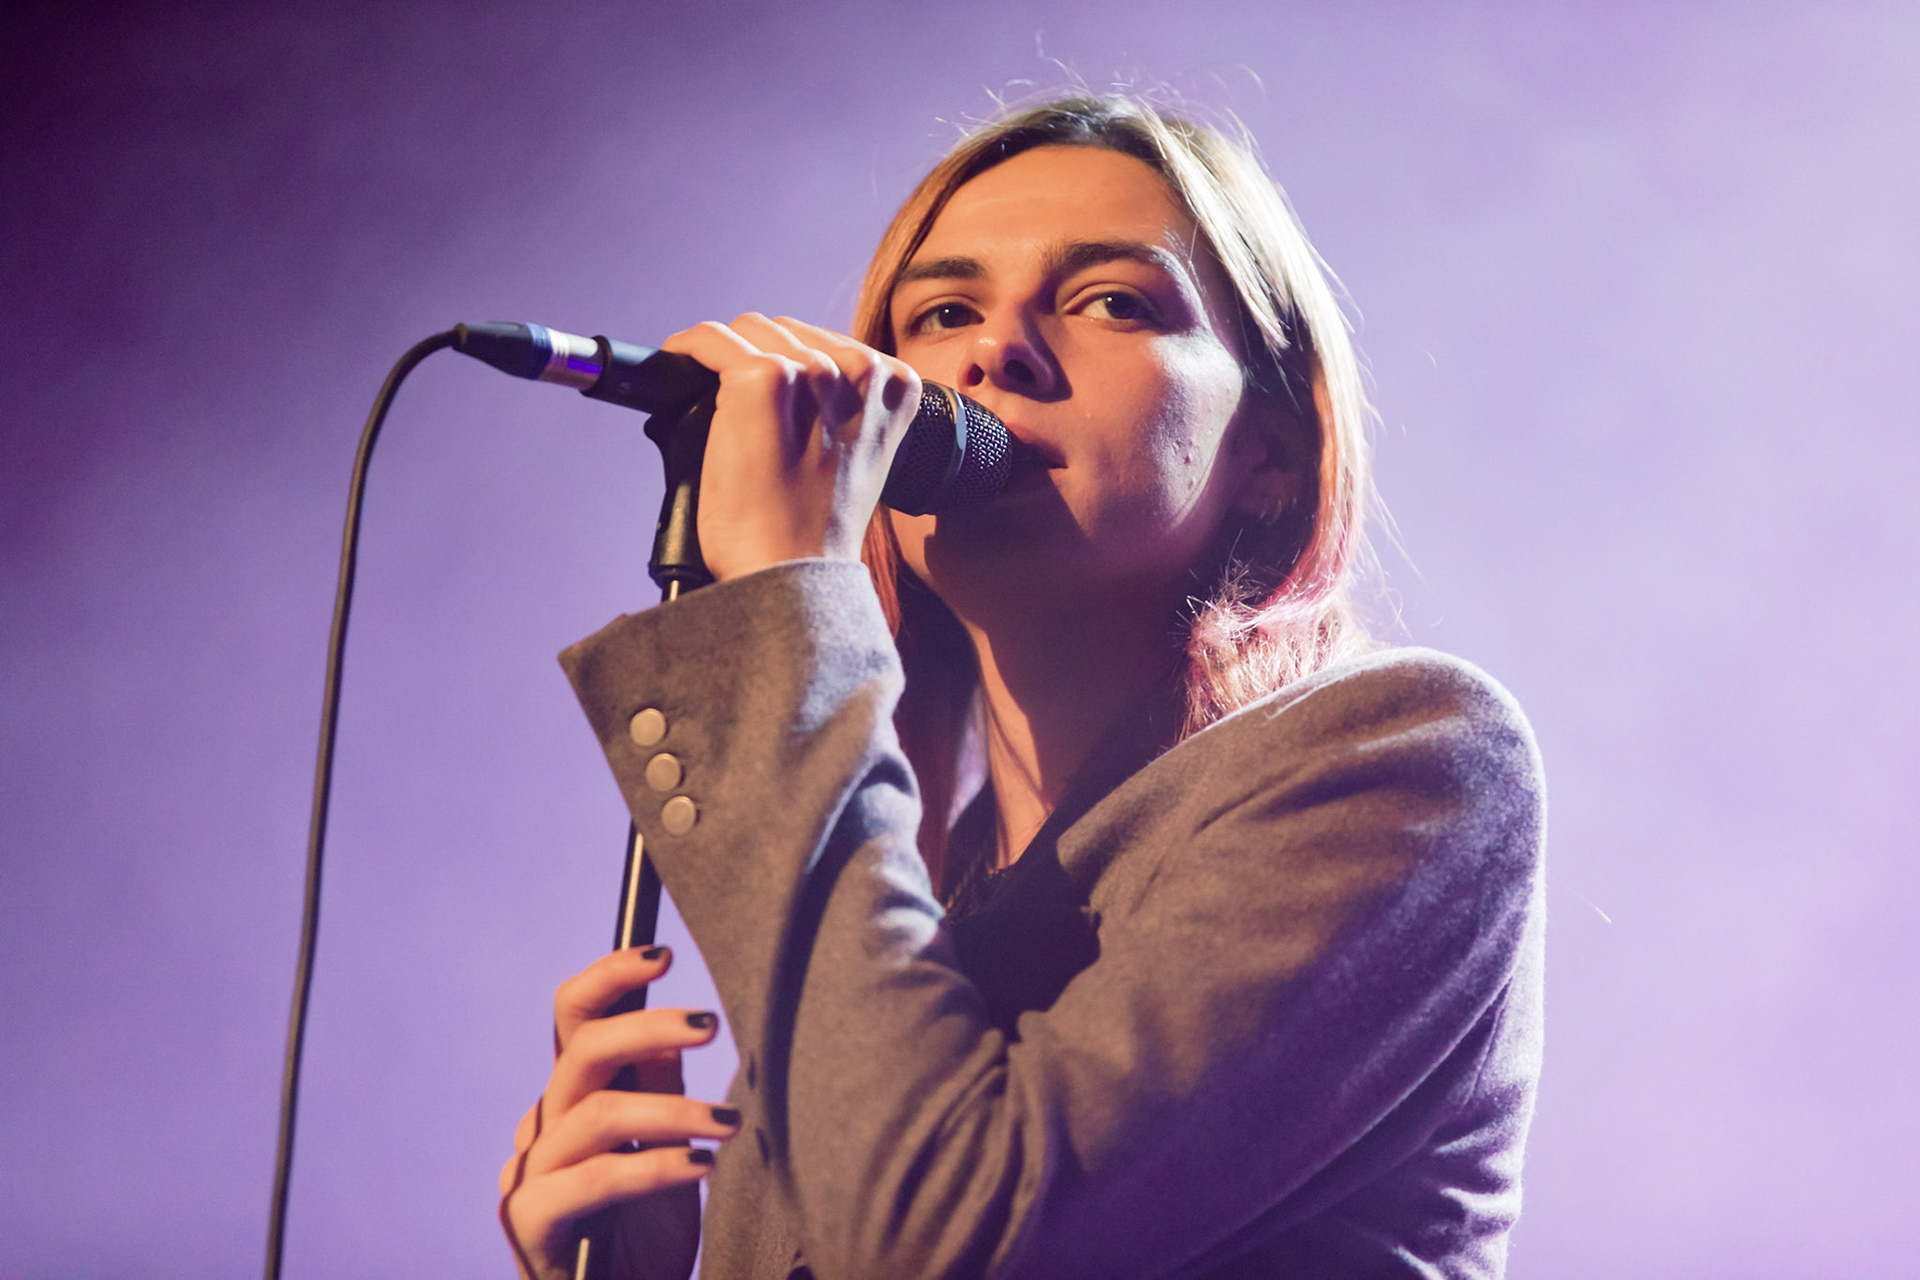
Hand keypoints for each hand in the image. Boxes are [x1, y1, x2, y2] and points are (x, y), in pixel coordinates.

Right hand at [499, 946, 737, 1279]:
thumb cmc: (647, 1233)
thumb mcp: (669, 1147)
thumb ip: (660, 1086)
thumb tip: (680, 1023)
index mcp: (572, 1096)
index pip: (575, 1015)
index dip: (610, 976)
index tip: (663, 952)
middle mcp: (542, 1125)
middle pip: (580, 1050)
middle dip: (650, 1028)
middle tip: (713, 1023)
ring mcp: (528, 1173)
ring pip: (596, 1113)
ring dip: (673, 1111)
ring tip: (730, 1121)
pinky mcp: (530, 1221)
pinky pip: (592, 1180)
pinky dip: (653, 1168)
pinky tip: (700, 1167)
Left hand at [662, 313, 921, 581]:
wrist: (793, 571)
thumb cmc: (815, 528)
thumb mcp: (857, 454)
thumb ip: (844, 405)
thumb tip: (790, 372)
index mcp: (896, 385)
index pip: (826, 341)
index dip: (788, 362)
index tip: (768, 388)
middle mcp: (859, 369)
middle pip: (785, 330)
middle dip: (754, 357)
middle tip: (734, 405)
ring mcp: (810, 372)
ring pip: (747, 331)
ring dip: (722, 358)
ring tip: (710, 398)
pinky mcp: (761, 381)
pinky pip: (710, 341)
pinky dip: (687, 350)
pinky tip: (678, 367)